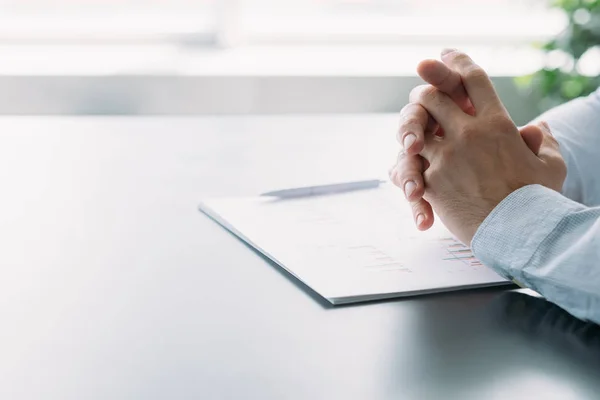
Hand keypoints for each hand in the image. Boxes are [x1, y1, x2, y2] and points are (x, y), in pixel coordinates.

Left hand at [392, 50, 565, 243]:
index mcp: (496, 124)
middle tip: (424, 100)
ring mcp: (445, 157)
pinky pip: (408, 168)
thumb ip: (542, 142)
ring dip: (411, 132)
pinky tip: (411, 179)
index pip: (474, 80)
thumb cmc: (537, 201)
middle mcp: (466, 134)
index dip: (458, 63)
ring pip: (413, 128)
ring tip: (413, 141)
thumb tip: (536, 128)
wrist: (517, 233)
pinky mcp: (430, 182)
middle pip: (433, 97)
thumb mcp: (550, 165)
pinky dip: (407, 171)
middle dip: (425, 94)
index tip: (446, 55)